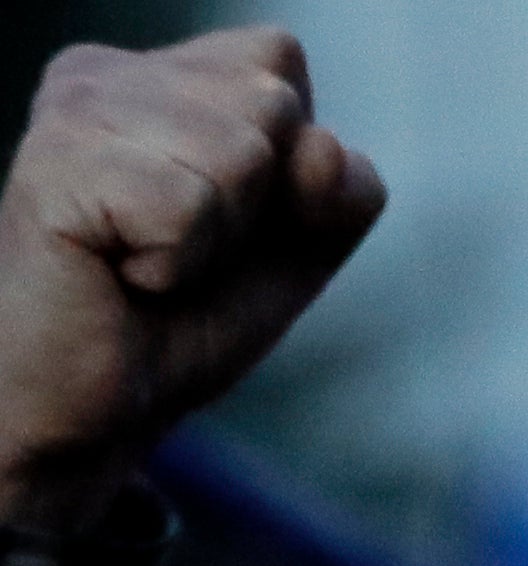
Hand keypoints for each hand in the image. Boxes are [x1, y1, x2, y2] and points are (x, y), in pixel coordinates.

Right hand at [0, 33, 383, 530]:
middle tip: (178, 254)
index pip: (279, 59)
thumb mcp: (294, 249)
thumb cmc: (179, 323)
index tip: (219, 222)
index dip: (288, 162)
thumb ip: (340, 187)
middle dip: (256, 207)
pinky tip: (117, 277)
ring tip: (145, 266)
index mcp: (153, 74)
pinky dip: (176, 266)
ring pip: (241, 153)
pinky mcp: (55, 166)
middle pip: (273, 103)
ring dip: (216, 242)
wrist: (93, 410)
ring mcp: (72, 111)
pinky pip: (189, 206)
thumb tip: (320, 147)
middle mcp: (102, 73)